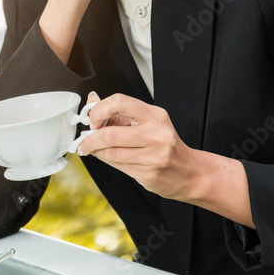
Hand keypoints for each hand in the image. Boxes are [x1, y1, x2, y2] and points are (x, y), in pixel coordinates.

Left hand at [77, 92, 199, 200]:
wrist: (190, 172)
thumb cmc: (165, 144)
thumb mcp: (147, 122)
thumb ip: (118, 113)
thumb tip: (92, 99)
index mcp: (155, 115)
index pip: (120, 102)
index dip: (99, 110)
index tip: (93, 120)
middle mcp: (157, 134)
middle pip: (111, 134)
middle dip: (90, 139)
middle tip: (83, 141)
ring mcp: (154, 156)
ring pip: (111, 153)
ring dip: (95, 151)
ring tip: (93, 149)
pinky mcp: (149, 174)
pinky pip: (118, 166)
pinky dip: (107, 161)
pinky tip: (107, 158)